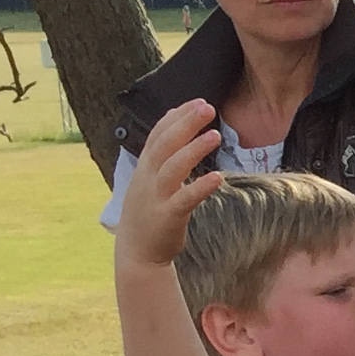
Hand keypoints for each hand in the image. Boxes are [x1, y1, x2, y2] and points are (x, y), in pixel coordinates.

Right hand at [118, 100, 226, 270]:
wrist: (137, 253)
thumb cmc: (148, 213)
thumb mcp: (149, 181)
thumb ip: (161, 156)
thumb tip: (172, 126)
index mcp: (144, 168)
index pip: (158, 135)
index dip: (176, 117)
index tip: (197, 102)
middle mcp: (147, 179)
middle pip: (164, 145)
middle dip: (185, 124)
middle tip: (207, 107)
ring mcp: (156, 197)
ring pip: (173, 168)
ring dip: (194, 150)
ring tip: (215, 135)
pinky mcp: (167, 217)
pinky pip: (185, 199)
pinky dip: (200, 187)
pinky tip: (218, 177)